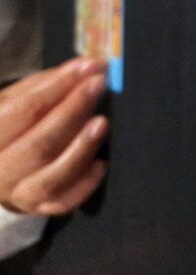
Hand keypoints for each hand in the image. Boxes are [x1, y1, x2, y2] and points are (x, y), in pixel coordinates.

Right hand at [0, 58, 109, 215]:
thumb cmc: (13, 123)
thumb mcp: (15, 98)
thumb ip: (48, 83)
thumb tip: (86, 66)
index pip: (23, 111)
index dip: (58, 87)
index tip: (90, 66)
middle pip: (38, 145)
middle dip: (72, 112)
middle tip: (99, 87)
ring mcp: (18, 194)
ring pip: (50, 179)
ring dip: (80, 149)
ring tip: (103, 123)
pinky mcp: (39, 208)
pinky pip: (63, 203)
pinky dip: (84, 184)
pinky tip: (102, 163)